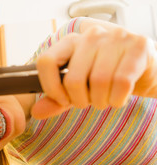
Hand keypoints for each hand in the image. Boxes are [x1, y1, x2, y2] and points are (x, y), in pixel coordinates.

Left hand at [32, 25, 156, 118]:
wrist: (145, 71)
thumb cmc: (108, 78)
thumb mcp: (79, 89)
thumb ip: (58, 100)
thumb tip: (36, 112)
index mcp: (71, 41)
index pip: (46, 62)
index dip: (50, 87)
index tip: (62, 99)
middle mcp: (91, 35)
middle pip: (73, 79)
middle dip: (80, 100)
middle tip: (89, 103)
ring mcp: (115, 38)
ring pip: (98, 81)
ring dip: (101, 101)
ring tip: (105, 100)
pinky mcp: (137, 46)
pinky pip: (121, 82)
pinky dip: (117, 99)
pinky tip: (118, 98)